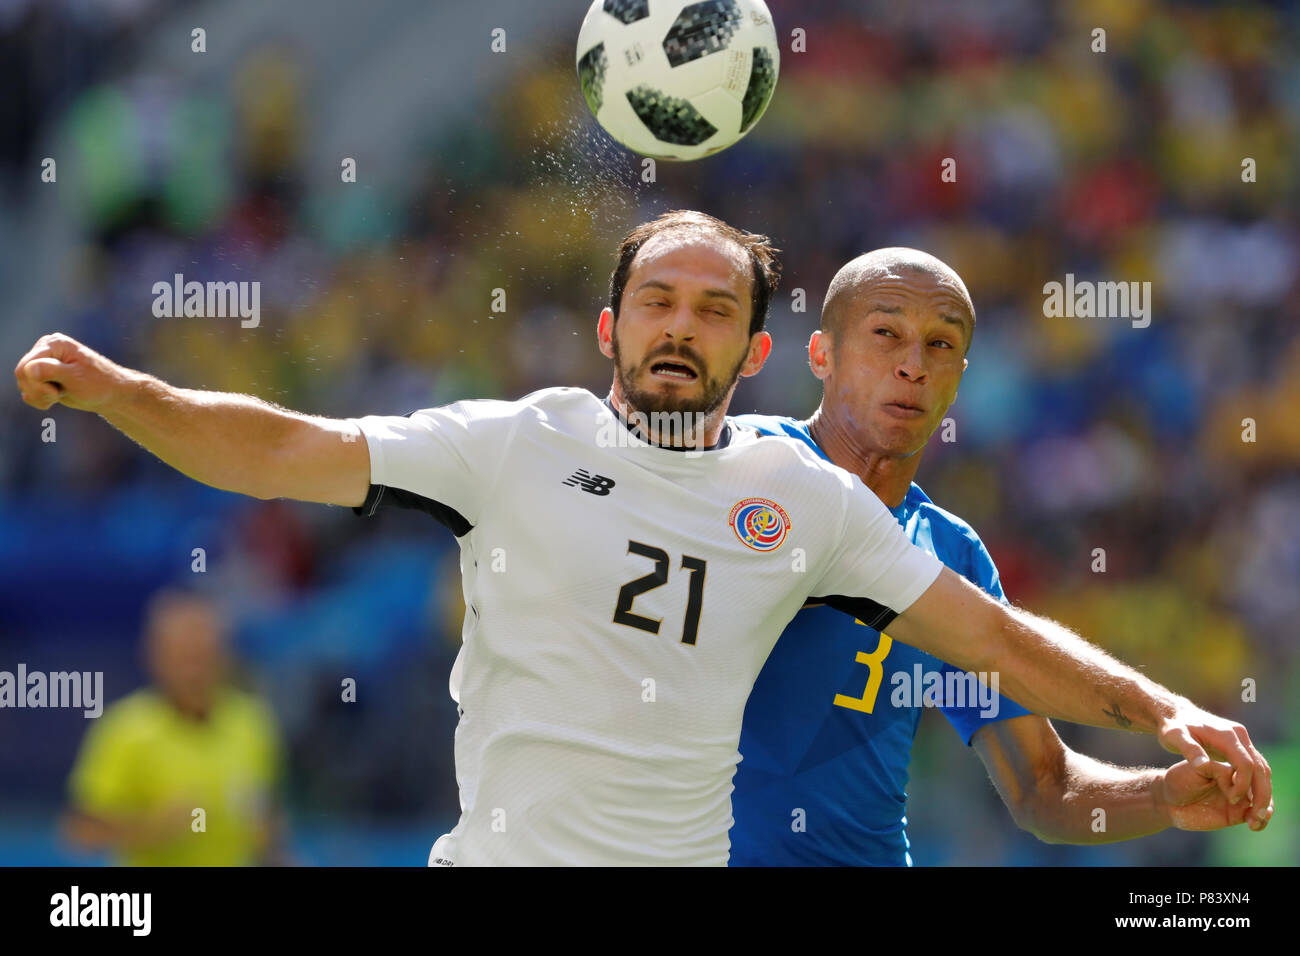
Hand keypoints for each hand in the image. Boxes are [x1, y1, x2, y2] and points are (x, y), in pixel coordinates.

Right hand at [13, 332, 125, 411]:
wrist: (111, 394)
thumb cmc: (98, 384)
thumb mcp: (75, 377)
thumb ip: (51, 370)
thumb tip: (29, 369)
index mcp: (53, 344)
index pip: (26, 367)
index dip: (37, 384)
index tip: (57, 392)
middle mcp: (45, 349)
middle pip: (22, 376)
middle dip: (39, 390)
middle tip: (59, 393)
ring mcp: (42, 362)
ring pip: (24, 385)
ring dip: (41, 396)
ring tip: (61, 393)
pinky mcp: (43, 376)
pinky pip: (29, 392)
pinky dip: (40, 399)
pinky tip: (56, 397)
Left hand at [1156, 703, 1271, 827]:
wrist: (1175, 713)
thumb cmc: (1171, 727)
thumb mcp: (1174, 737)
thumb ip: (1189, 750)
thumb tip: (1203, 765)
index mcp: (1225, 735)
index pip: (1245, 763)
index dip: (1243, 784)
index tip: (1233, 800)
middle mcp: (1238, 736)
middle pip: (1260, 767)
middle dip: (1262, 793)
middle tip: (1259, 816)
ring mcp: (1241, 740)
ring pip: (1262, 768)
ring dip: (1263, 791)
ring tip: (1259, 814)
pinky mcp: (1239, 746)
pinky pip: (1255, 767)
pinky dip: (1257, 784)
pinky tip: (1252, 801)